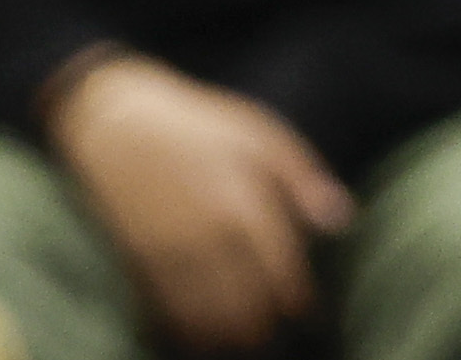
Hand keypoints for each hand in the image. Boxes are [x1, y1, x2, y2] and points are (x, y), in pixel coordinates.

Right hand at [44, 54, 353, 349]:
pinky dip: (189, 327)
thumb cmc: (198, 126)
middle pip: (244, 302)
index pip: (280, 268)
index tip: (306, 309)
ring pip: (205, 315)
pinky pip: (167, 311)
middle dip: (264, 321)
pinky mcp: (138, 263)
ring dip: (228, 332)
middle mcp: (206, 236)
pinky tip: (202, 332)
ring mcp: (169, 253)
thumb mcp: (262, 135)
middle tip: (274, 325)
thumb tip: (342, 221)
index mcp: (242, 203)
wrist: (117, 126)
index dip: (297, 296)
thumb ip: (304, 180)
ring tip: (244, 335)